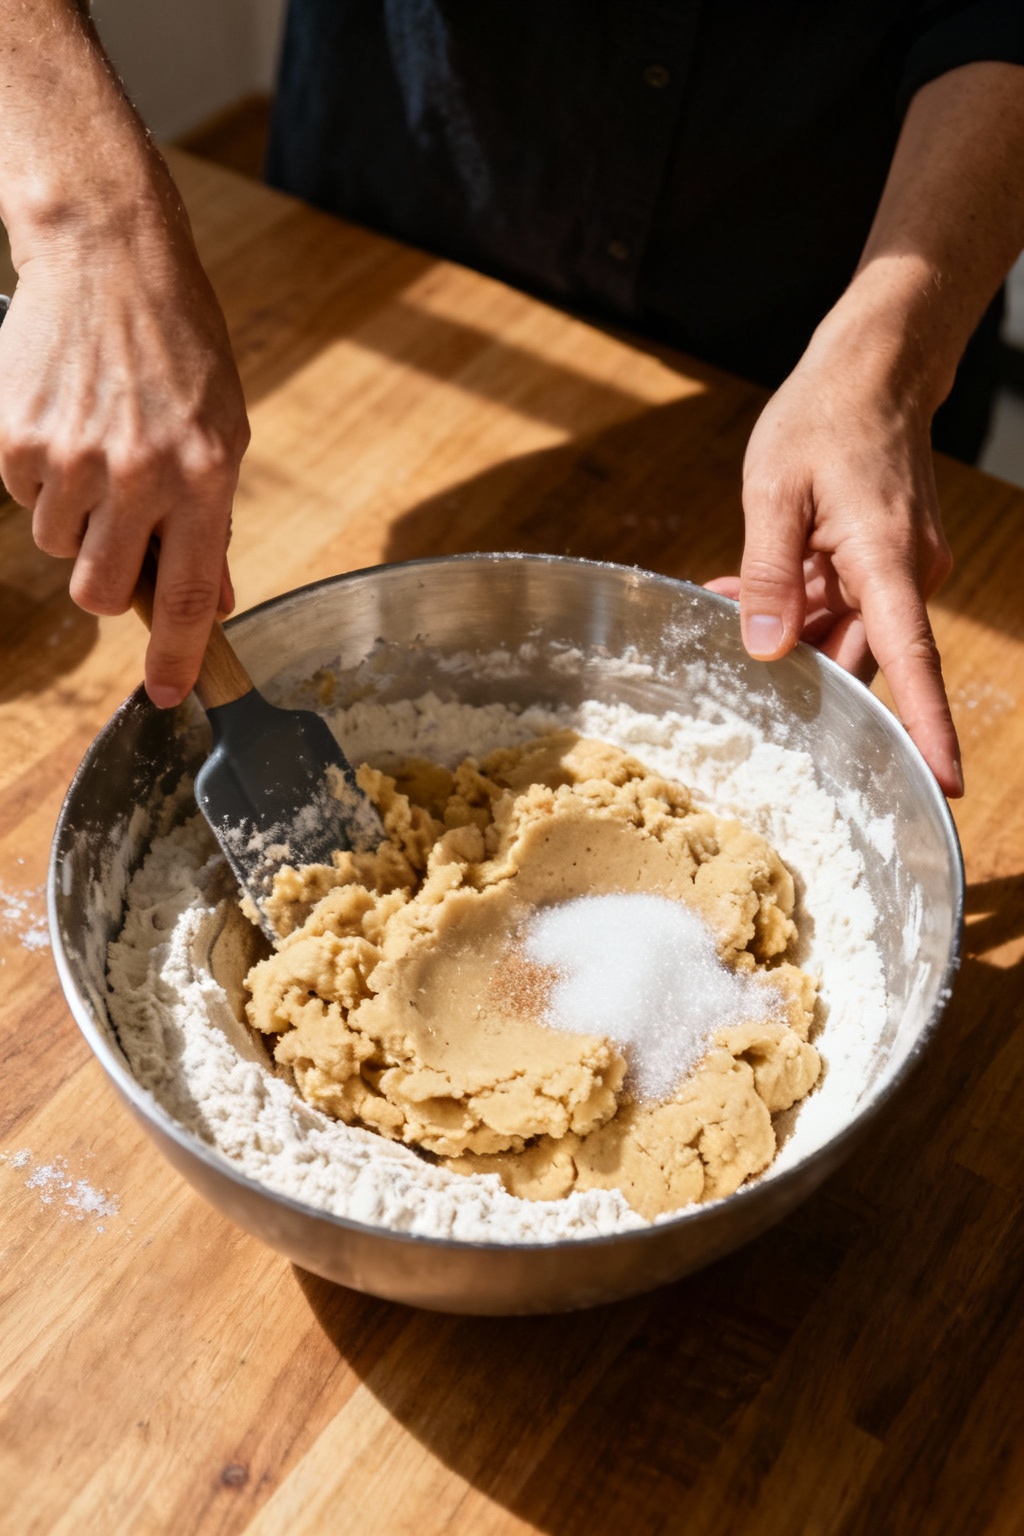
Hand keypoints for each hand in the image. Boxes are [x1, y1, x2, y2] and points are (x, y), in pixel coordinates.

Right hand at [0, 209, 249, 706]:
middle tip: (118, 536)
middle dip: (107, 583)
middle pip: (101, 593)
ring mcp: (71, 456)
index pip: (188, 594)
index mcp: (203, 477)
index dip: (177, 655)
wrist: (107, 258)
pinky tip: (64, 424)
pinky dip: (40, 476)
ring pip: (58, 547)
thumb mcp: (224, 431)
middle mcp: (137, 474)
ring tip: (97, 450)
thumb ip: (214, 522)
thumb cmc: (178, 345)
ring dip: (75, 518)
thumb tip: (212, 599)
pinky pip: (20, 497)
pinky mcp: (16, 436)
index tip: (172, 695)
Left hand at [705, 328, 961, 796]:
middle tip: (729, 648)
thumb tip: (764, 649)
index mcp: (888, 561)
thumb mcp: (774, 492)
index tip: (944, 783)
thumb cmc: (824, 416)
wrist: (875, 366)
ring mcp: (900, 568)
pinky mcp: (885, 560)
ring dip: (788, 629)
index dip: (927, 727)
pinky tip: (745, 585)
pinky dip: (798, 603)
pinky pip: (841, 604)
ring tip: (725, 595)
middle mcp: (907, 573)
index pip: (912, 660)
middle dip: (797, 666)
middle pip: (859, 657)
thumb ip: (767, 574)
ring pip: (843, 633)